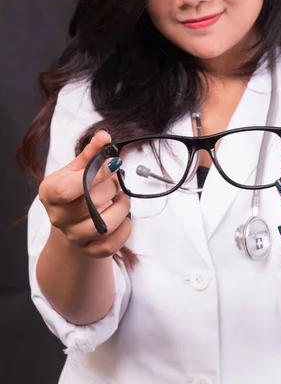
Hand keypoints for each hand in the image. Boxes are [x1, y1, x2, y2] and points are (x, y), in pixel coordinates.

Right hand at [38, 130, 131, 257]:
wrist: (71, 221)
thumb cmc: (74, 190)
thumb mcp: (77, 168)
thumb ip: (91, 153)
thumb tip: (104, 136)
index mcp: (50, 192)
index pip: (69, 188)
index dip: (96, 175)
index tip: (115, 163)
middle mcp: (57, 216)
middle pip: (89, 204)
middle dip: (111, 188)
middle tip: (118, 180)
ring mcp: (72, 236)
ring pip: (101, 226)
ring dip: (120, 209)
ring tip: (123, 197)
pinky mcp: (88, 250)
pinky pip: (109, 246)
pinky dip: (123, 231)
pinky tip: (126, 218)